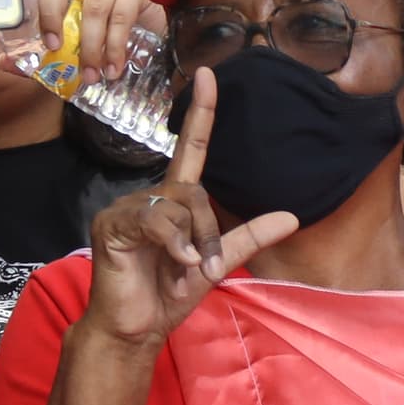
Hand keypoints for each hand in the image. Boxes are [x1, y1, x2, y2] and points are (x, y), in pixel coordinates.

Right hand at [82, 69, 301, 345]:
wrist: (136, 330)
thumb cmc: (168, 294)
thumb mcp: (217, 264)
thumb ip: (249, 237)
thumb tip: (293, 216)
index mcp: (172, 203)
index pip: (189, 148)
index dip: (201, 114)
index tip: (210, 74)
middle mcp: (148, 198)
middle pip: (192, 191)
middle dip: (208, 228)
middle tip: (208, 264)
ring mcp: (125, 209)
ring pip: (176, 205)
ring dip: (194, 240)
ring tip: (190, 268)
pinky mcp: (111, 225)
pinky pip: (155, 221)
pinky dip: (175, 243)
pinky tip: (180, 263)